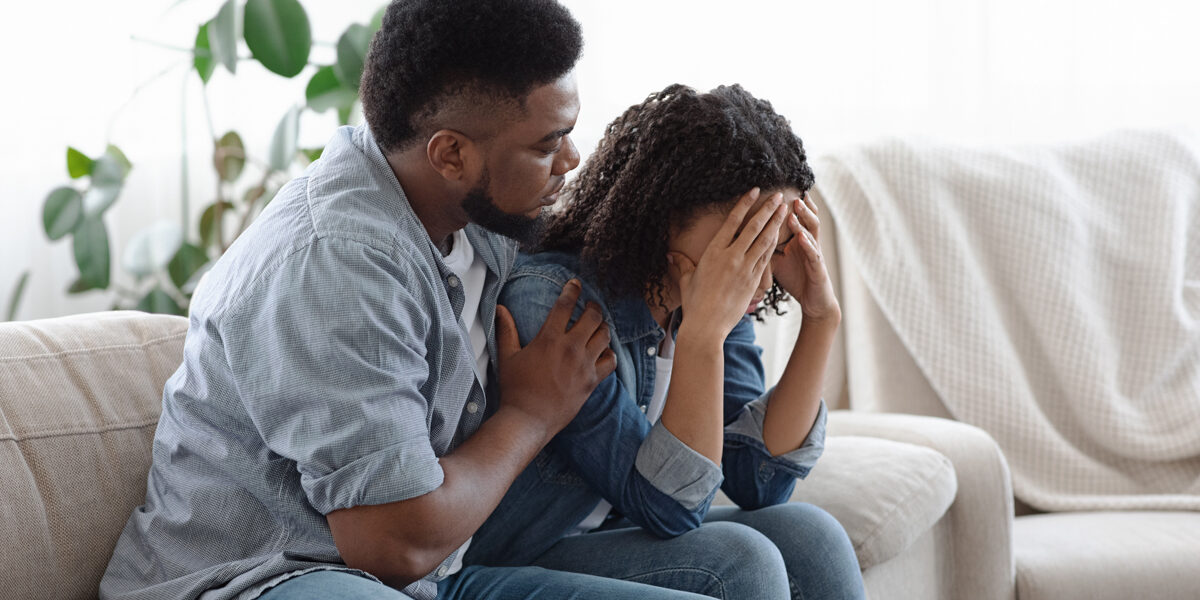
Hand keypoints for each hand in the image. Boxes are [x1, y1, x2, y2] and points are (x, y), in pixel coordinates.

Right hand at [494, 280, 616, 436]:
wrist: (528, 419)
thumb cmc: (515, 389)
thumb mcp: (507, 357)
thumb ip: (506, 330)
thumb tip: (500, 308)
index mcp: (549, 339)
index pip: (565, 305)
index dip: (572, 290)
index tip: (575, 284)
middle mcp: (570, 348)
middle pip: (593, 317)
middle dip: (593, 307)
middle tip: (590, 306)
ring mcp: (584, 365)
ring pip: (604, 336)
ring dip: (602, 327)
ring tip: (598, 326)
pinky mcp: (592, 381)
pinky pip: (610, 360)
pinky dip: (609, 353)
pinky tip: (603, 351)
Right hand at [669, 188, 787, 340]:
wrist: (707, 325)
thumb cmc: (694, 303)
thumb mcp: (686, 280)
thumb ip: (681, 264)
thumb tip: (670, 255)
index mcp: (714, 252)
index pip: (732, 221)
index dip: (745, 204)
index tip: (755, 191)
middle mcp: (731, 257)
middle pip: (753, 227)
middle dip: (767, 210)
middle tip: (778, 197)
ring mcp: (744, 269)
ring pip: (764, 241)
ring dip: (776, 224)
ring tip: (784, 211)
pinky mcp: (753, 281)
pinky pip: (766, 258)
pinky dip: (774, 245)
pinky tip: (780, 236)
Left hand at [771, 194, 839, 321]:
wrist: (814, 301)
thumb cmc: (795, 278)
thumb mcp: (777, 260)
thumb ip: (766, 246)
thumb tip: (744, 236)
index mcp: (798, 239)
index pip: (793, 217)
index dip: (786, 204)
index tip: (775, 189)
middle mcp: (808, 242)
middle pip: (804, 218)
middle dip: (797, 204)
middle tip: (785, 190)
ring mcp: (815, 253)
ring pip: (811, 231)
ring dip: (803, 218)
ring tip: (795, 207)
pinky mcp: (818, 268)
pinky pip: (814, 253)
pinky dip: (808, 244)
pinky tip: (801, 236)